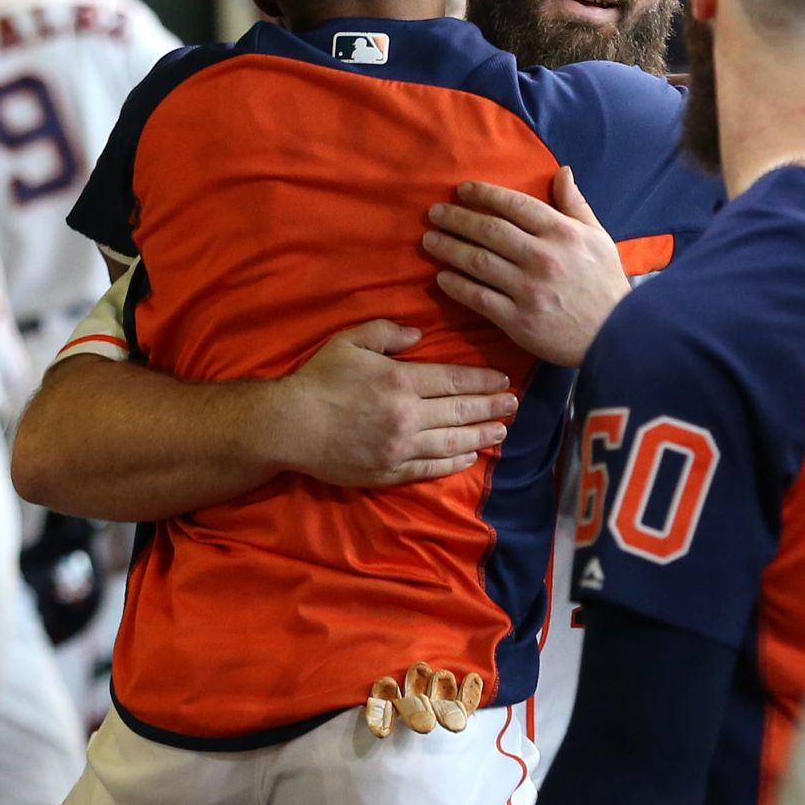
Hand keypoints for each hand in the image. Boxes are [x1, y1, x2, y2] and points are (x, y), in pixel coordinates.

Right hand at [272, 320, 518, 486]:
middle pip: (461, 412)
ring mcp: (400, 448)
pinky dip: (455, 462)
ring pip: (453, 442)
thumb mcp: (350, 342)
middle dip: (492, 407)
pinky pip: (431, 468)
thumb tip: (419, 334)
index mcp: (401, 381)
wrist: (289, 426)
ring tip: (502, 431)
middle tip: (515, 404)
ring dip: (481, 435)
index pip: (455, 381)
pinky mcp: (390, 472)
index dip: (483, 381)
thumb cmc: (318, 380)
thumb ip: (387, 332)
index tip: (503, 380)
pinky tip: (470, 455)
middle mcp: (408, 417)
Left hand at [425, 167, 629, 367]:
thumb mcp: (598, 237)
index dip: (483, 194)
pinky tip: (442, 278)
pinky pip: (479, 298)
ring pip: (478, 262)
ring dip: (449, 248)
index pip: (514, 205)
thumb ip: (575, 204)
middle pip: (489, 230)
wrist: (616, 336)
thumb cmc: (606, 285)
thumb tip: (562, 171)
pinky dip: (457, 286)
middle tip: (434, 213)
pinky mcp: (518, 320)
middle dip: (457, 218)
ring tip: (429, 241)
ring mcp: (528, 289)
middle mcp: (542, 256)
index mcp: (562, 233)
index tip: (461, 190)